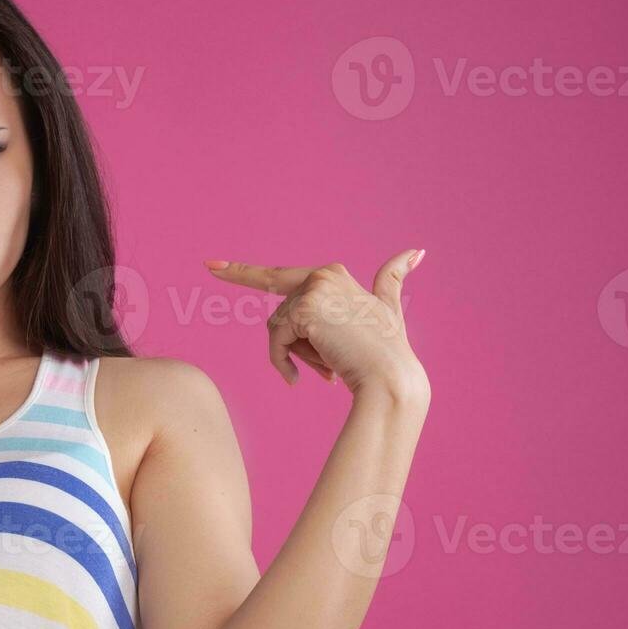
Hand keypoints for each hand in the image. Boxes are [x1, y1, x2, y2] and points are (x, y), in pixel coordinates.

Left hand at [203, 249, 427, 396]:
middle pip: (280, 316)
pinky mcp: (306, 309)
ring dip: (295, 356)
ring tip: (328, 369)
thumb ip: (392, 279)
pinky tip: (303, 378)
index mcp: (333, 274)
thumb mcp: (388, 309)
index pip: (277, 276)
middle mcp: (323, 275)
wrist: (392, 378)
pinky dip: (283, 362)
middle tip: (325, 366)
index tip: (209, 264)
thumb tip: (418, 249)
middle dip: (291, 347)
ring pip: (277, 330)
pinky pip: (276, 340)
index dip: (241, 272)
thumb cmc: (388, 351)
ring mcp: (314, 289)